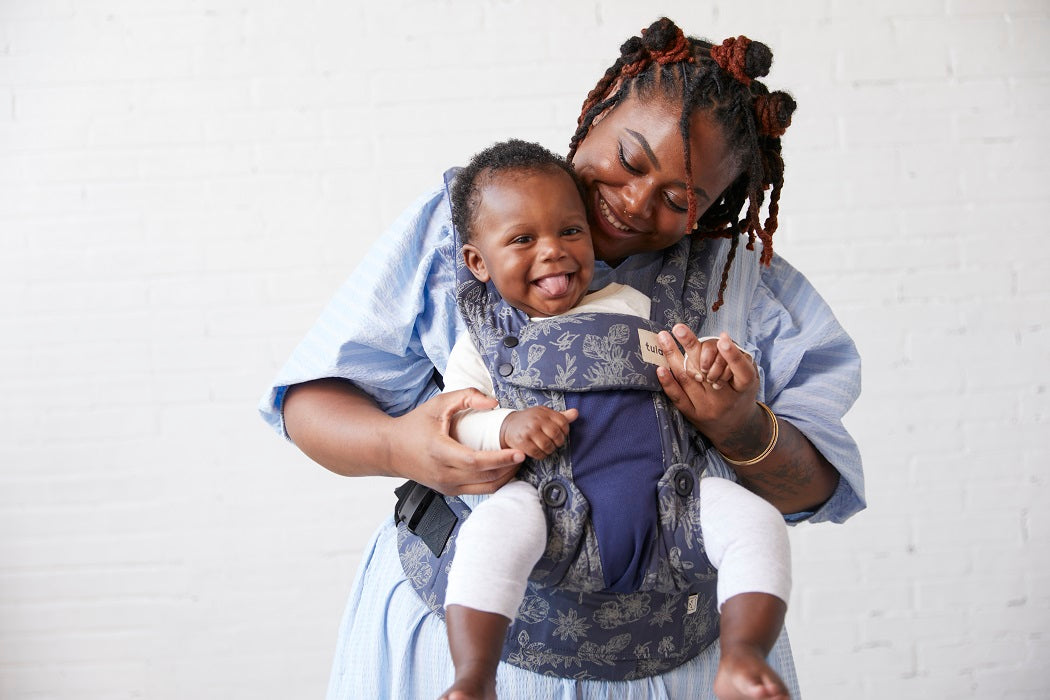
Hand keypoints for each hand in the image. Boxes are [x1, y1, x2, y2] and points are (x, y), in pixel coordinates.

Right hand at [391, 388, 526, 495]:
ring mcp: (446, 486)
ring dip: (505, 476)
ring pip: (485, 488)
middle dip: (509, 467)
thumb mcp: (438, 403)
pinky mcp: (449, 491)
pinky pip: (479, 490)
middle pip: (485, 477)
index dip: (500, 459)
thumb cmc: (414, 425)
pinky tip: (503, 469)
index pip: (475, 462)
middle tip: (525, 452)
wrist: (390, 449)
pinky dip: (495, 482)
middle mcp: (443, 474)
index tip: (519, 452)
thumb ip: (466, 396)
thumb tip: (493, 403)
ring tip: (516, 461)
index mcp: (439, 452)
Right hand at [499, 406, 578, 459]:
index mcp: (544, 412)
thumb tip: (576, 413)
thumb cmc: (531, 420)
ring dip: (550, 450)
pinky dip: (541, 455)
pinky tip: (539, 452)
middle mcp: (536, 420)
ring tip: (547, 448)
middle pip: (556, 435)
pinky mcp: (522, 441)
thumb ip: (561, 416)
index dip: (565, 432)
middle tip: (554, 444)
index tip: (560, 435)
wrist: (509, 425)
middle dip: (558, 442)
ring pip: (547, 445)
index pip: (563, 422)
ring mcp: (528, 430)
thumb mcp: (545, 415)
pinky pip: (537, 453)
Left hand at [656, 327, 760, 445]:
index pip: (741, 370)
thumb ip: (740, 360)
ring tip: (663, 337)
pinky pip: (677, 397)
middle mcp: (724, 399)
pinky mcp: (692, 414)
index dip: (732, 355)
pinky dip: (668, 382)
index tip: (722, 338)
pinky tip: (659, 368)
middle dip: (691, 345)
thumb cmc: (742, 395)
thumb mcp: (751, 378)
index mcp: (744, 387)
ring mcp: (706, 407)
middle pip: (706, 369)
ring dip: (673, 356)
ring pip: (688, 379)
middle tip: (678, 328)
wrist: (736, 429)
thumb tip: (722, 338)